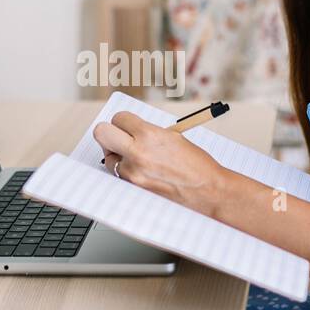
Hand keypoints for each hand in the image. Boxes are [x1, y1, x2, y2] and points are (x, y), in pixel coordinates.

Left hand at [93, 111, 229, 215]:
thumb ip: (148, 133)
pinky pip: (118, 175)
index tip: (128, 125)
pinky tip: (142, 171)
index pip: (119, 118)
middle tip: (118, 137)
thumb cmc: (196, 165)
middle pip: (101, 133)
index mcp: (150, 135)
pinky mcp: (133, 188)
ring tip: (137, 159)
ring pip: (108, 157)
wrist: (208, 191)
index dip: (124, 121)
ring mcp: (133, 173)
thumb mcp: (173, 138)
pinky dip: (126, 171)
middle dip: (109, 132)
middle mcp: (137, 152)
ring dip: (118, 155)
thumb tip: (129, 131)